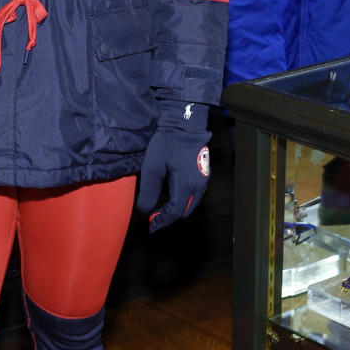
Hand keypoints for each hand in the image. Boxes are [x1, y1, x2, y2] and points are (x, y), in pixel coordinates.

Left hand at [136, 100, 210, 230]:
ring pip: (191, 203)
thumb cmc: (167, 143)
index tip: (150, 226)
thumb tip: (145, 211)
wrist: (185, 123)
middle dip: (169, 217)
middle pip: (185, 211)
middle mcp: (199, 185)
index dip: (162, 221)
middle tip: (154, 219)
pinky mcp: (204, 172)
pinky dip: (183, 199)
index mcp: (187, 185)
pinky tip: (170, 194)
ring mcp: (203, 179)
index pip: (175, 212)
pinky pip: (194, 193)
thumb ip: (148, 191)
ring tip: (160, 208)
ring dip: (177, 209)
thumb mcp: (152, 167)